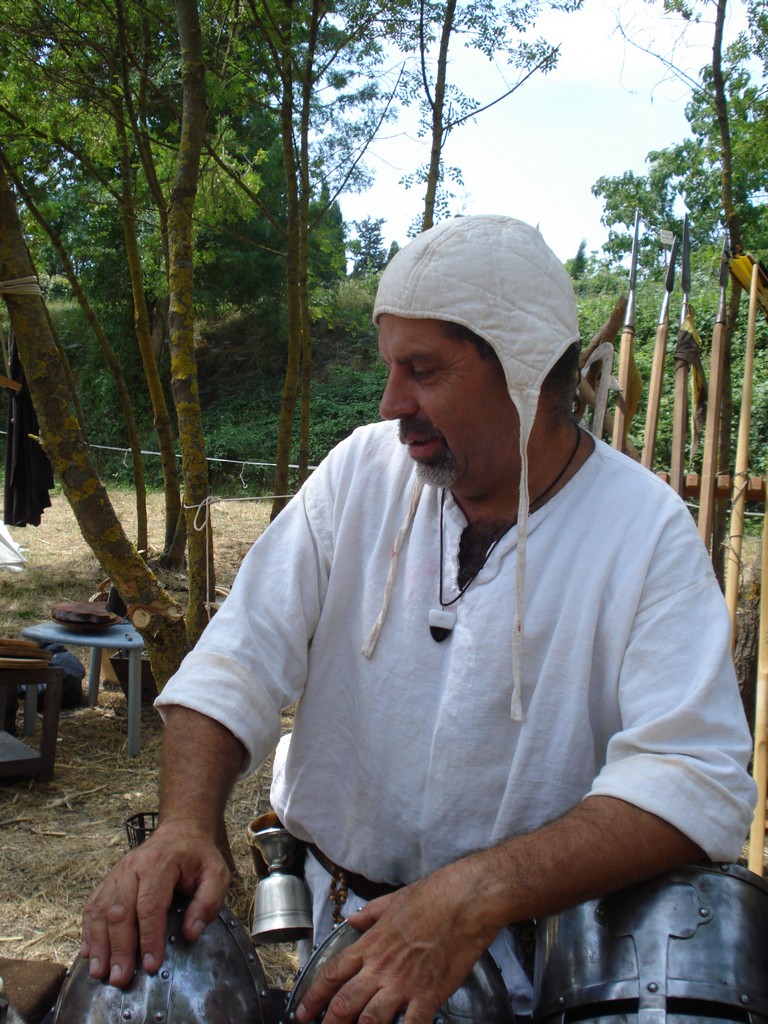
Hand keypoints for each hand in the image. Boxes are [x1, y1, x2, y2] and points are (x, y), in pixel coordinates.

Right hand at [80, 822, 230, 987]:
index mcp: (160, 864)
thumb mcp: (217, 873)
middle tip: (120, 978)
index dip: (149, 937)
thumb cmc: (198, 857)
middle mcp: (133, 867)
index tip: (151, 965)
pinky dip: (88, 931)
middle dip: (120, 948)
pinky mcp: (109, 880)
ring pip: (101, 910)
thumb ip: (209, 902)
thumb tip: (191, 933)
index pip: (151, 905)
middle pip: (120, 911)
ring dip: (100, 944)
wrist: (180, 832)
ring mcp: (117, 873)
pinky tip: (89, 952)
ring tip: (100, 973)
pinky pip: (92, 906)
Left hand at [295, 862, 496, 1023]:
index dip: (315, 995)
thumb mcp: (394, 900)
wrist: (464, 900)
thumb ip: (372, 914)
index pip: (334, 973)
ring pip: (370, 1020)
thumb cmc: (433, 896)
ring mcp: (403, 984)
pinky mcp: (428, 996)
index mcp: (372, 944)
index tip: (304, 1011)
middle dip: (329, 1023)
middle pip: (345, 1002)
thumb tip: (355, 918)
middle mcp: (381, 967)